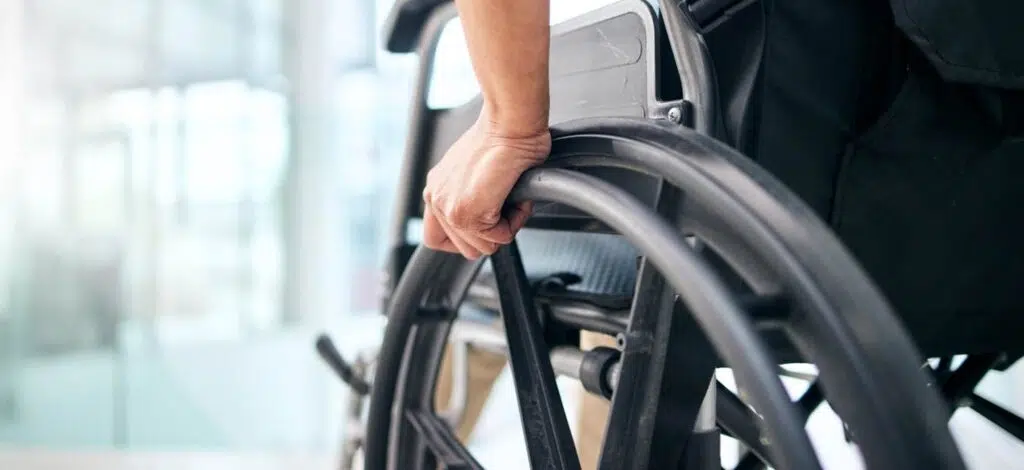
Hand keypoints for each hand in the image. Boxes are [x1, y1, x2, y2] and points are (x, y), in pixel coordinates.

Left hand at [422, 115, 550, 258]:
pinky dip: (515, 221)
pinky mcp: (467, 214)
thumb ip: (471, 194)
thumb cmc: (504, 136)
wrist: (510, 123)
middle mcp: (436, 199)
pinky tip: (515, 197)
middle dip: (492, 234)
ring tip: (511, 198)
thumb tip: (489, 214)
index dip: (467, 239)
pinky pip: (499, 238)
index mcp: (437, 189)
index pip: (437, 238)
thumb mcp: (477, 169)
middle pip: (465, 248)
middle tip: (505, 207)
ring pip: (483, 247)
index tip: (486, 228)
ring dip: (506, 227)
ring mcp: (449, 208)